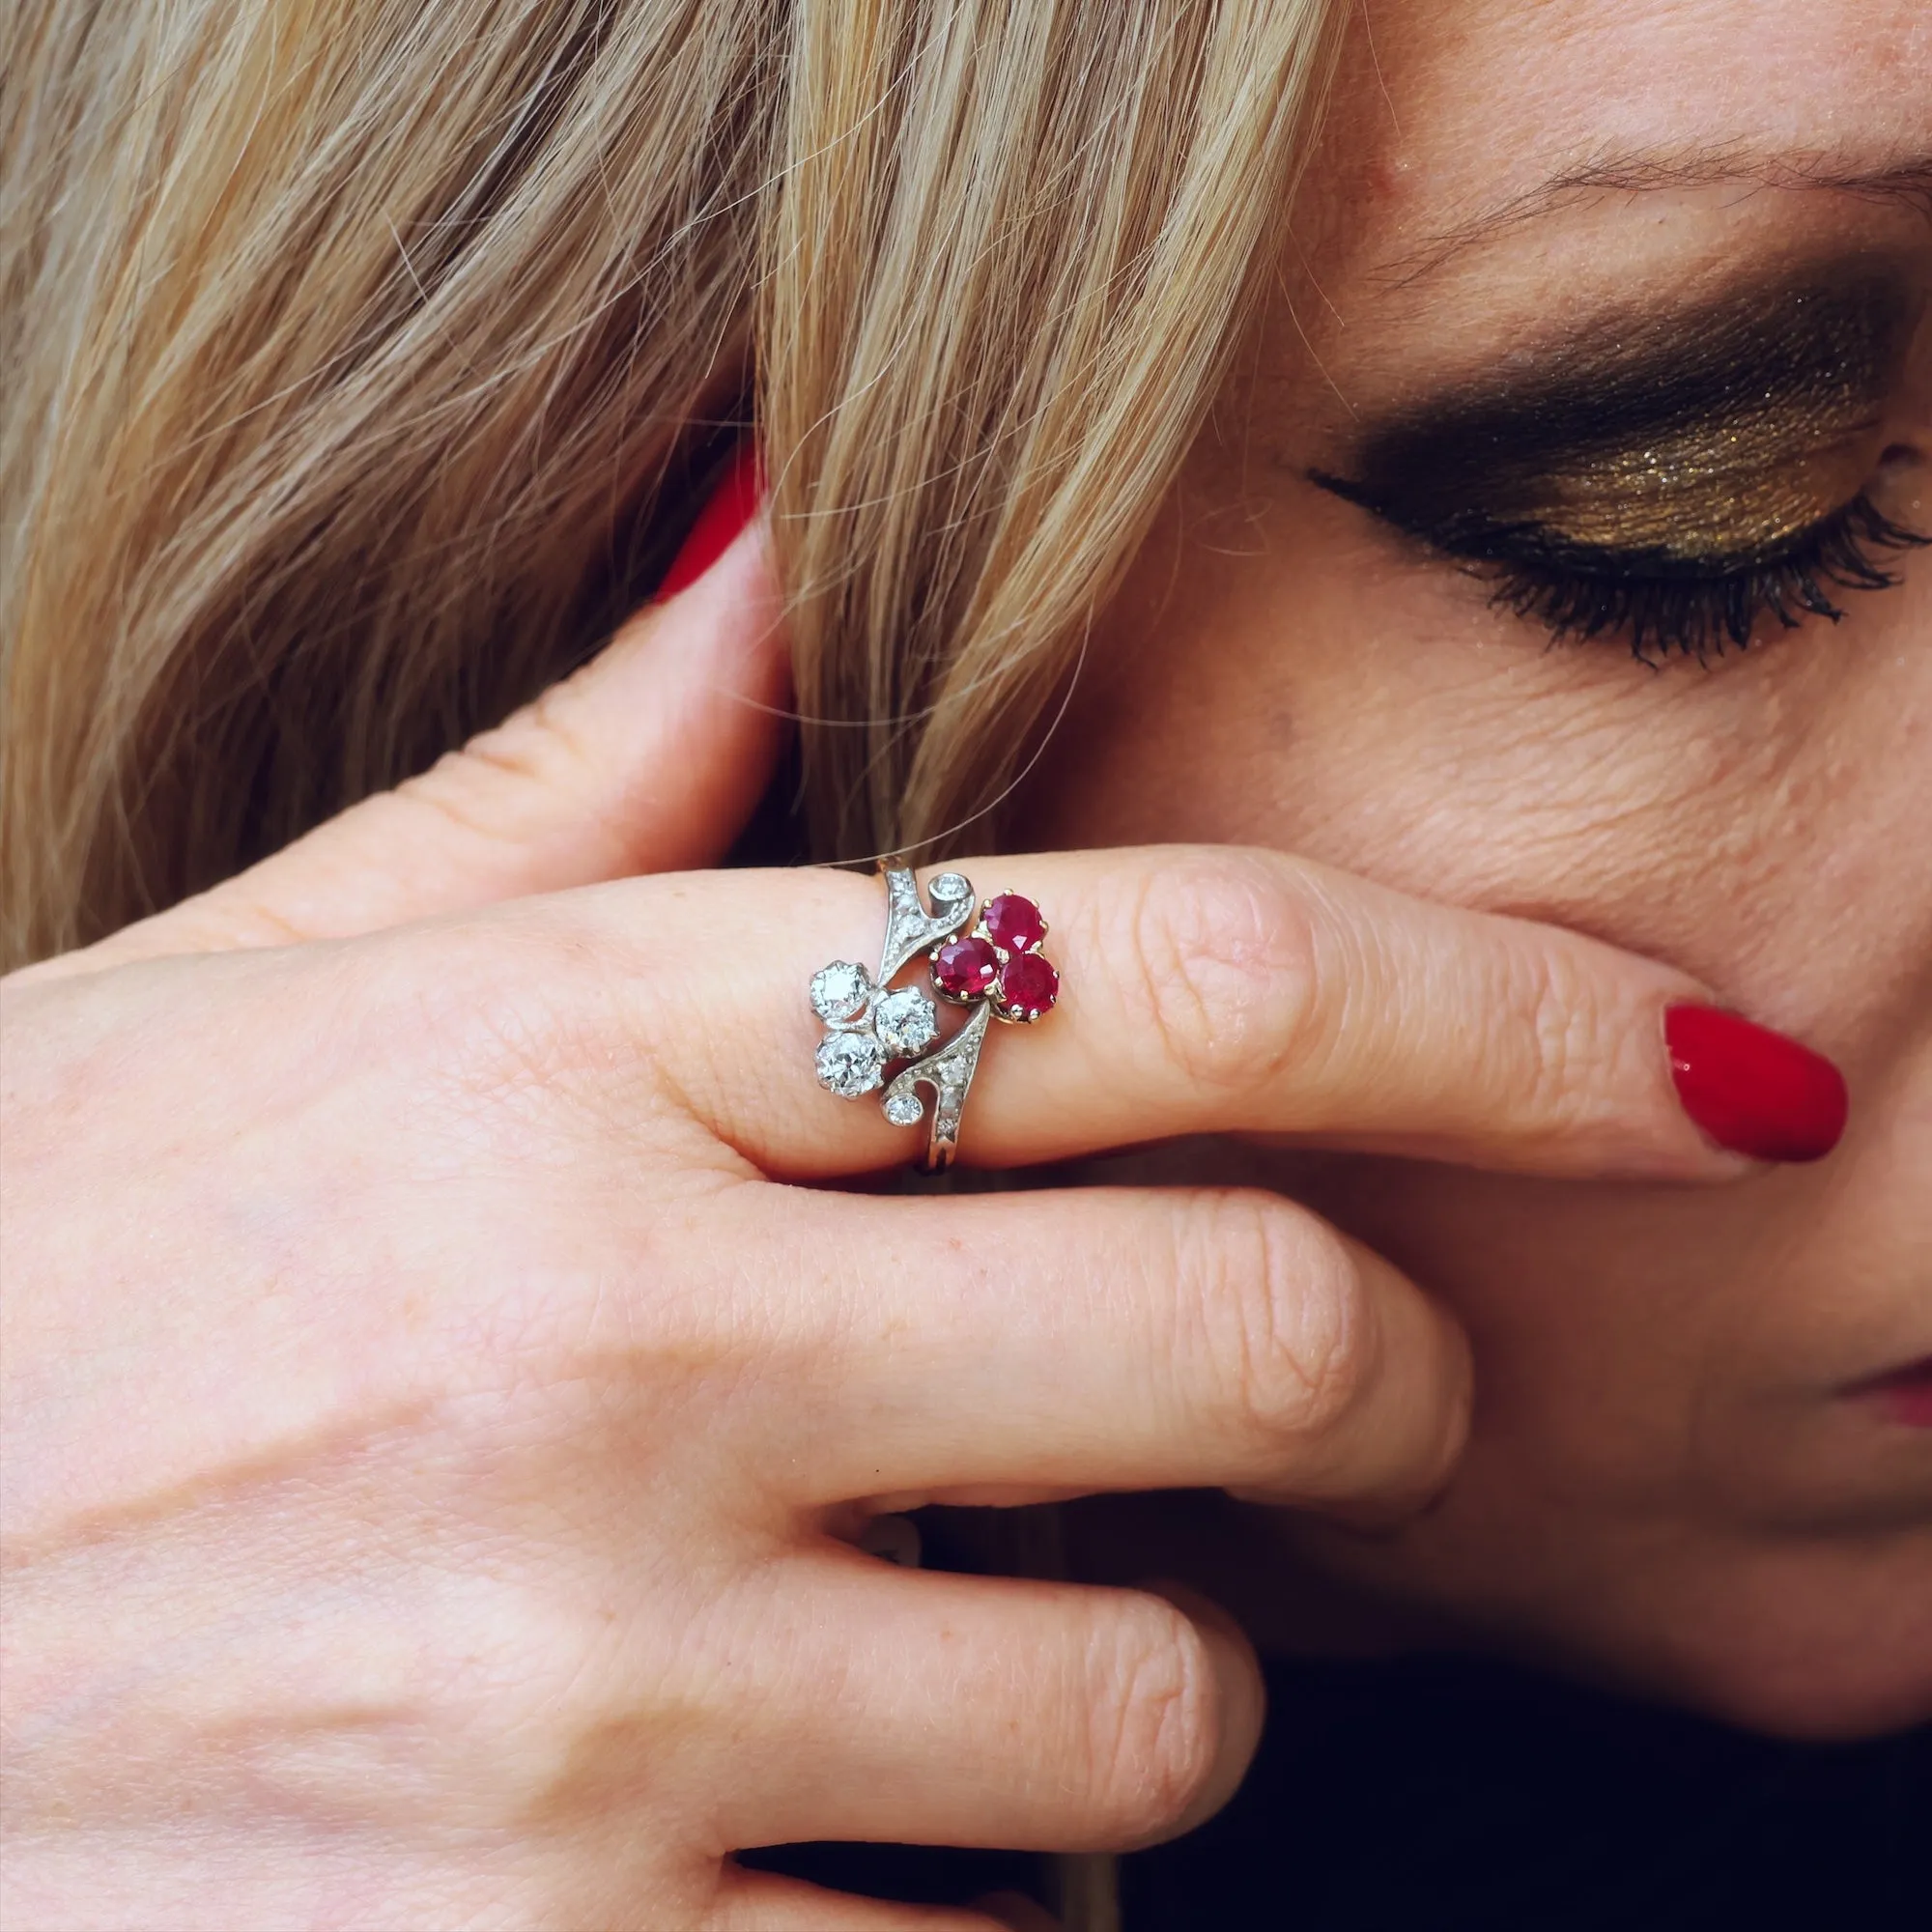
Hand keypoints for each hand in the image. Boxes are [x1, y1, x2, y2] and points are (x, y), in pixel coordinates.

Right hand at [2, 515, 1747, 1928]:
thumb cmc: (3, 1286)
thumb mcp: (240, 983)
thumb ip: (558, 781)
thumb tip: (769, 545)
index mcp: (560, 1051)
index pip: (1179, 974)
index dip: (1508, 1015)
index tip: (1687, 1069)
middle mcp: (608, 1353)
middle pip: (1269, 1336)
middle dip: (1375, 1373)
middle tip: (1327, 1379)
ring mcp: (592, 1698)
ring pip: (1155, 1709)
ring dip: (1136, 1670)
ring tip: (934, 1624)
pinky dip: (951, 1888)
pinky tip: (785, 1808)